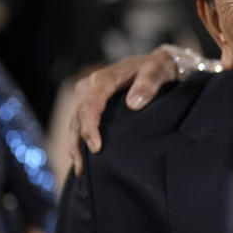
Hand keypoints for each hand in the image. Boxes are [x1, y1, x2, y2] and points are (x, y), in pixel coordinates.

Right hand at [68, 48, 177, 174]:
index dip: (91, 127)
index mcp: (104, 79)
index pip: (91, 104)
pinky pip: (78, 122)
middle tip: (84, 167)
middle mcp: (90, 86)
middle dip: (78, 142)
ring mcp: (88, 95)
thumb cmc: (156, 68)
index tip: (96, 147)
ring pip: (75, 121)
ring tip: (80, 169)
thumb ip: (148, 85)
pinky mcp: (90, 103)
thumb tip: (133, 105)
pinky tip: (82, 158)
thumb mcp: (157, 71)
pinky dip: (78, 140)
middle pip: (78, 116)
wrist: (154, 64)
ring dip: (75, 145)